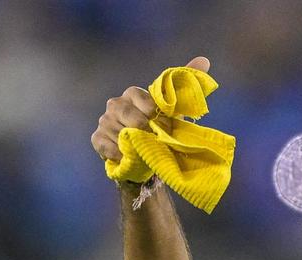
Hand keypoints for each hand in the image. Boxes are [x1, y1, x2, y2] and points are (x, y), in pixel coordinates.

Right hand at [90, 56, 210, 163]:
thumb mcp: (176, 108)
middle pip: (131, 117)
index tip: (165, 126)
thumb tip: (204, 60)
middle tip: (157, 141)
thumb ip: (188, 82)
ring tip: (145, 151)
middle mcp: (115, 104)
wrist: (146, 154)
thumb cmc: (161, 127)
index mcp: (133, 94)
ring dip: (136, 146)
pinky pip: (107, 146)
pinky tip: (129, 157)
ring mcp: (105, 121)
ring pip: (120, 134)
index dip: (156, 116)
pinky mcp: (97, 138)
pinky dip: (120, 154)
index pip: (143, 100)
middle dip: (147, 131)